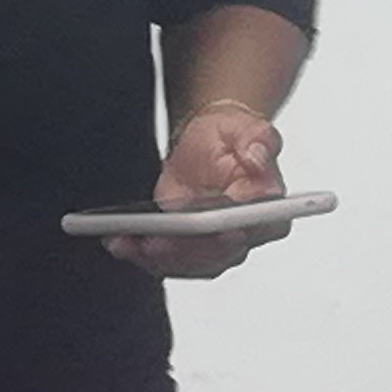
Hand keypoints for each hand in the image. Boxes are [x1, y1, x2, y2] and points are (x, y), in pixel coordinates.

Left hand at [109, 102, 289, 277]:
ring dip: (156, 257)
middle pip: (217, 254)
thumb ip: (258, 141)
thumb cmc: (231, 139)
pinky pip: (168, 260)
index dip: (232, 233)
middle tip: (156, 241)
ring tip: (127, 243)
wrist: (210, 144)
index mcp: (270, 209)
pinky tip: (121, 243)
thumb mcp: (246, 128)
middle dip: (185, 250)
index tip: (212, 231)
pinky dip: (143, 255)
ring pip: (189, 263)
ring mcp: (218, 247)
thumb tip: (258, 157)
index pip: (253, 228)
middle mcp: (247, 235)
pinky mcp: (191, 249)